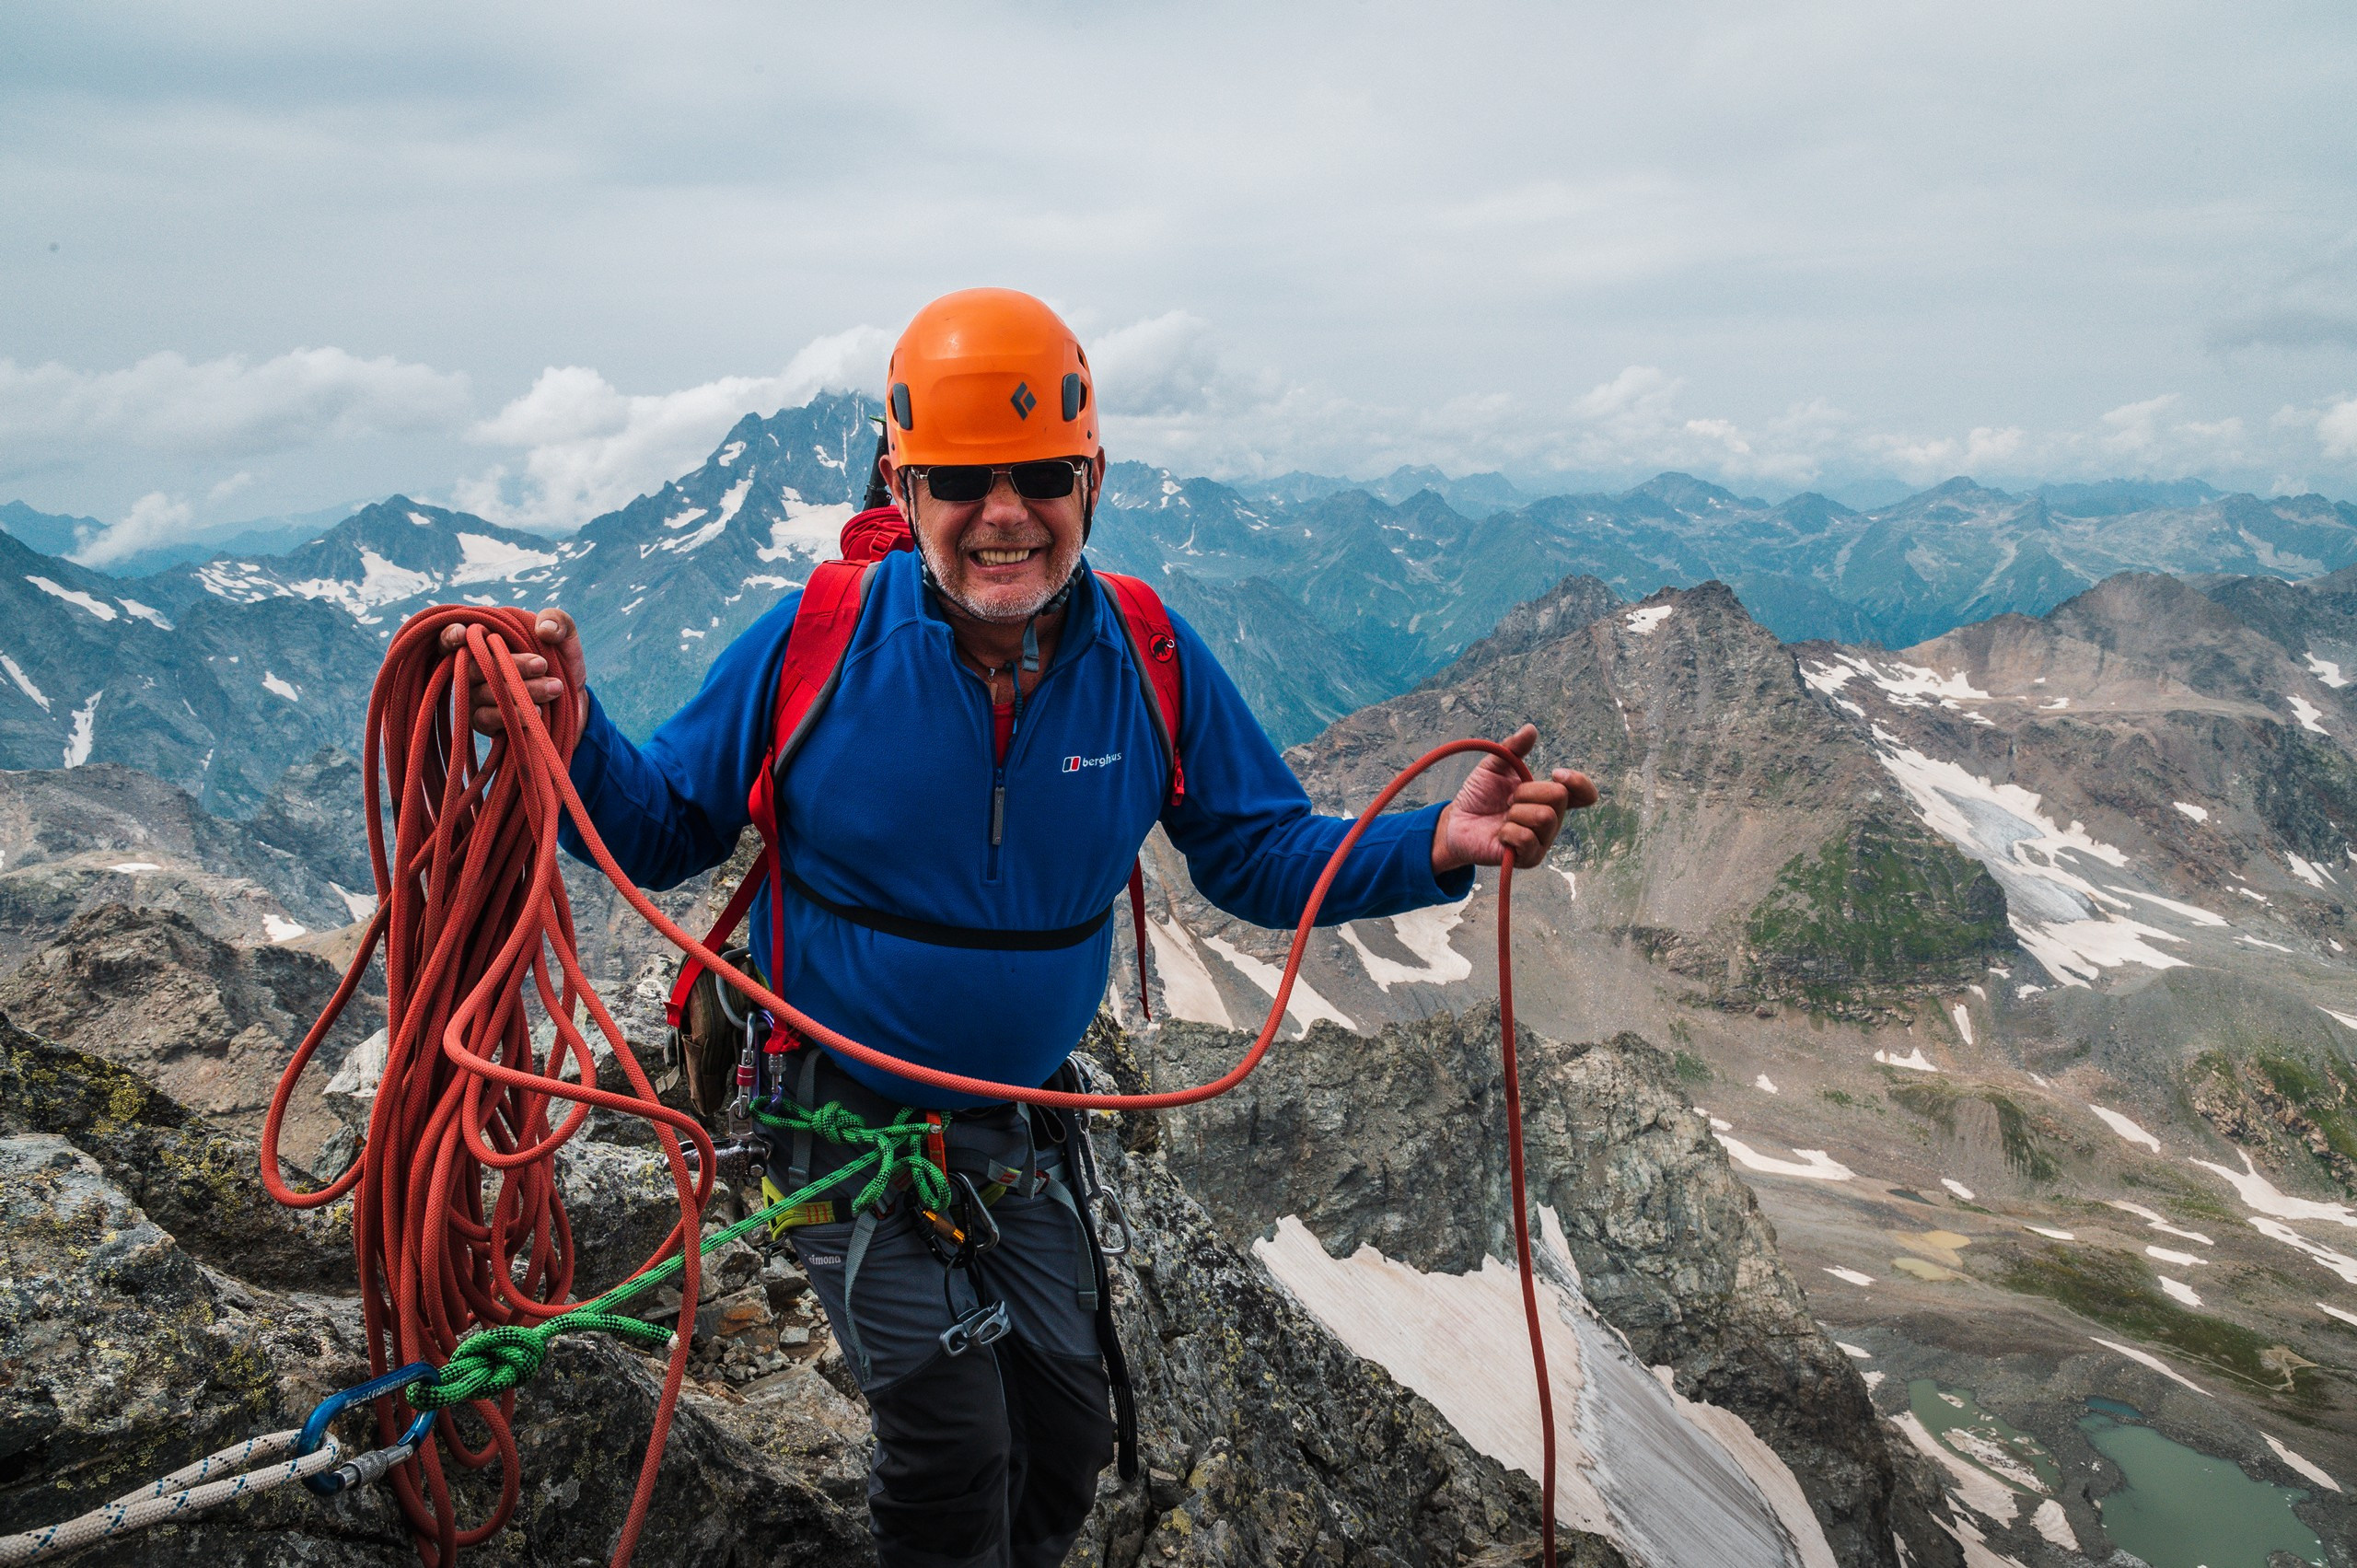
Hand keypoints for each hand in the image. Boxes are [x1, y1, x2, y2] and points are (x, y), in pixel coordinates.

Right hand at [438, 609, 587, 736]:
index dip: (450, 636)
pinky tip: (537, 711)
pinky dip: (514, 713)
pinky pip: (489, 718)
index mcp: (484, 642)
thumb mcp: (564, 637)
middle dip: (512, 665)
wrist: (573, 701)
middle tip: (542, 664)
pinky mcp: (481, 722)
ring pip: (486, 692)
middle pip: (476, 666)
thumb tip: (544, 628)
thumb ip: (558, 621)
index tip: (463, 634)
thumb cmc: (560, 663)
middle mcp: (472, 668)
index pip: (451, 637)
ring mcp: (473, 696)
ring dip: (522, 690)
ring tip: (555, 687)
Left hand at [1430, 724, 1596, 874]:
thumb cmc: (1479, 796)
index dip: (1578, 782)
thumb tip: (1531, 729)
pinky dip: (1508, 831)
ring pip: (1544, 817)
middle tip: (1509, 800)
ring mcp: (1542, 841)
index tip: (1556, 772)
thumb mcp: (1493, 767)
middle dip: (1527, 791)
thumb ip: (1512, 748)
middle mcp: (1552, 820)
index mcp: (1549, 798)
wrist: (1456, 822)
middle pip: (1559, 797)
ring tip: (1504, 817)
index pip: (1585, 794)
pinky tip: (1500, 834)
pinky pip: (1526, 839)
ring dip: (1516, 812)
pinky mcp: (1528, 859)